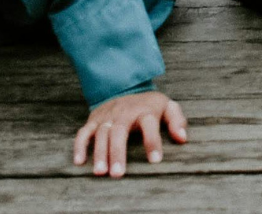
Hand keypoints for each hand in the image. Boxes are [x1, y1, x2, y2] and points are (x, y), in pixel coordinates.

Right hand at [73, 91, 187, 177]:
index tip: (155, 161)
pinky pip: (84, 132)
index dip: (152, 141)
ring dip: (99, 153)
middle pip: (119, 131)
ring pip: (101, 133)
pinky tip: (79, 162)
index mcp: (145, 110)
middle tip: (118, 174)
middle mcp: (124, 112)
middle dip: (118, 152)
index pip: (149, 124)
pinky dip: (80, 146)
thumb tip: (182, 138)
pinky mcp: (94, 120)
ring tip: (100, 172)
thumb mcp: (167, 107)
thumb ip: (177, 120)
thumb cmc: (150, 105)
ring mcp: (108, 116)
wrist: (127, 87)